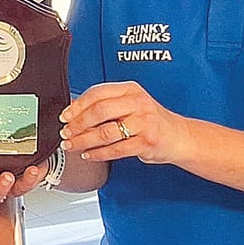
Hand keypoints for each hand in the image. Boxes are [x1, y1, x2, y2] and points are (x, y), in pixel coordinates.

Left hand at [60, 81, 194, 166]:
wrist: (179, 137)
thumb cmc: (150, 121)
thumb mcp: (131, 104)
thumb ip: (107, 105)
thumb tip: (74, 113)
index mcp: (130, 90)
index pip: (97, 93)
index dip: (77, 106)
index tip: (65, 117)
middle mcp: (138, 103)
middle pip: (99, 111)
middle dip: (77, 124)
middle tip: (66, 133)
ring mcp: (144, 122)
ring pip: (105, 132)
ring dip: (84, 141)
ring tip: (73, 145)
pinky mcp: (147, 142)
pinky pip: (116, 149)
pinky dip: (99, 154)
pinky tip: (89, 155)